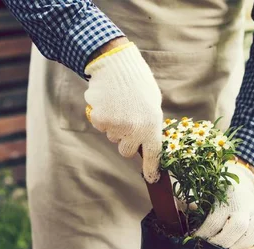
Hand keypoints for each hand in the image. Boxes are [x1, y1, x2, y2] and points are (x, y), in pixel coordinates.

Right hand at [84, 41, 163, 182]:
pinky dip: (102, 117)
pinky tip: (108, 102)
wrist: (116, 64)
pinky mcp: (100, 120)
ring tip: (118, 104)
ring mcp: (116, 126)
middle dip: (125, 140)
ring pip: (112, 137)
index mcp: (152, 125)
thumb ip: (149, 125)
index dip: (152, 168)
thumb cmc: (137, 82)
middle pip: (126, 150)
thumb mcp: (152, 104)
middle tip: (127, 120)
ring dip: (114, 125)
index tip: (153, 179)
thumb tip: (144, 143)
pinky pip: (101, 127)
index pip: (153, 154)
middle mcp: (134, 130)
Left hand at [194, 163, 253, 248]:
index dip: (205, 234)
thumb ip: (195, 199)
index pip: (215, 220)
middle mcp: (244, 203)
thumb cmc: (216, 191)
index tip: (196, 240)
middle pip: (238, 226)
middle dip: (223, 242)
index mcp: (225, 196)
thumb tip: (191, 206)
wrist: (239, 181)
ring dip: (243, 244)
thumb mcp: (205, 191)